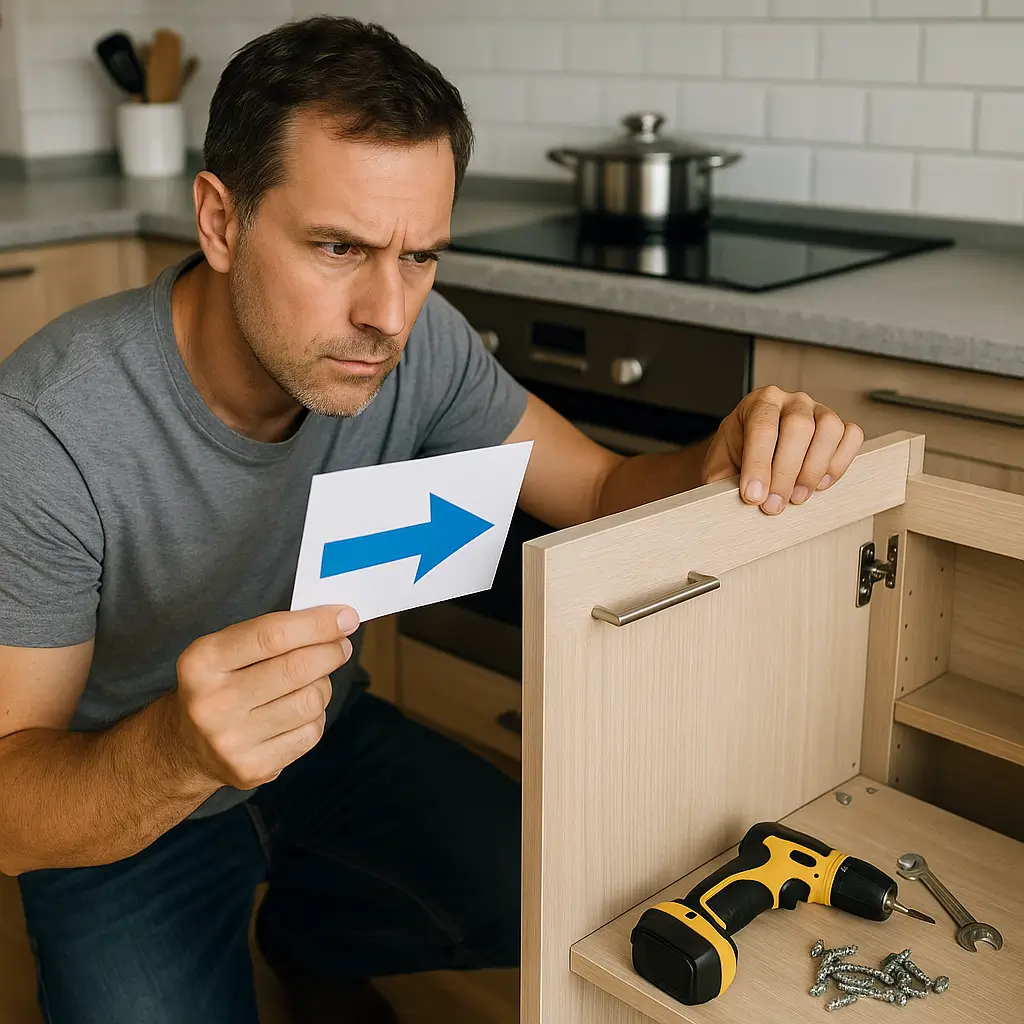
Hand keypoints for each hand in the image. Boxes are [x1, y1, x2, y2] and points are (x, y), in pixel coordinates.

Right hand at [171, 605, 359, 789]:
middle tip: (341, 645)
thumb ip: (272, 633)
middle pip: (297, 668)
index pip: (272, 635)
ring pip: (310, 700)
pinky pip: (310, 732)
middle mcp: (213, 703)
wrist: (187, 746)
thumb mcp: (226, 650)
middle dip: (330, 651)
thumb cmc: (220, 684)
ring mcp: (232, 740)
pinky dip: (315, 716)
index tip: (346, 617)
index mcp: (202, 662)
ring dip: (323, 685)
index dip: (317, 624)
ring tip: (313, 680)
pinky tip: (299, 711)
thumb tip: (335, 621)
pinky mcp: (253, 768)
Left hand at [702, 387, 863, 514]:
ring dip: (813, 469)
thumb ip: (722, 482)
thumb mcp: (719, 469)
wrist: (748, 457)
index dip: (758, 465)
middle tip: (774, 505)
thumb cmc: (735, 459)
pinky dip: (839, 463)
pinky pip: (851, 437)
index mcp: (757, 403)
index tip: (753, 496)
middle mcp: (790, 402)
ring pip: (829, 429)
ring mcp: (817, 411)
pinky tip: (819, 483)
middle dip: (785, 473)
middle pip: (798, 427)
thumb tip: (726, 502)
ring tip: (797, 496)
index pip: (762, 427)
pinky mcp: (838, 427)